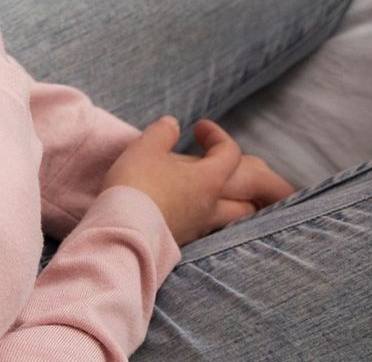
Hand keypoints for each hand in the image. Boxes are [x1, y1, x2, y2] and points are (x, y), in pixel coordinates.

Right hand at [103, 117, 294, 247]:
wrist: (115, 236)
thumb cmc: (134, 188)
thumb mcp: (145, 148)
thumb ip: (162, 132)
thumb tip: (171, 125)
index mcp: (209, 181)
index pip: (230, 154)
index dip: (218, 136)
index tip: (198, 128)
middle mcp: (210, 208)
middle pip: (250, 200)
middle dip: (257, 185)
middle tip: (245, 171)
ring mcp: (196, 230)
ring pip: (232, 220)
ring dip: (234, 204)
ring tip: (221, 194)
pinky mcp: (179, 246)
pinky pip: (207, 232)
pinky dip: (209, 219)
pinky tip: (193, 215)